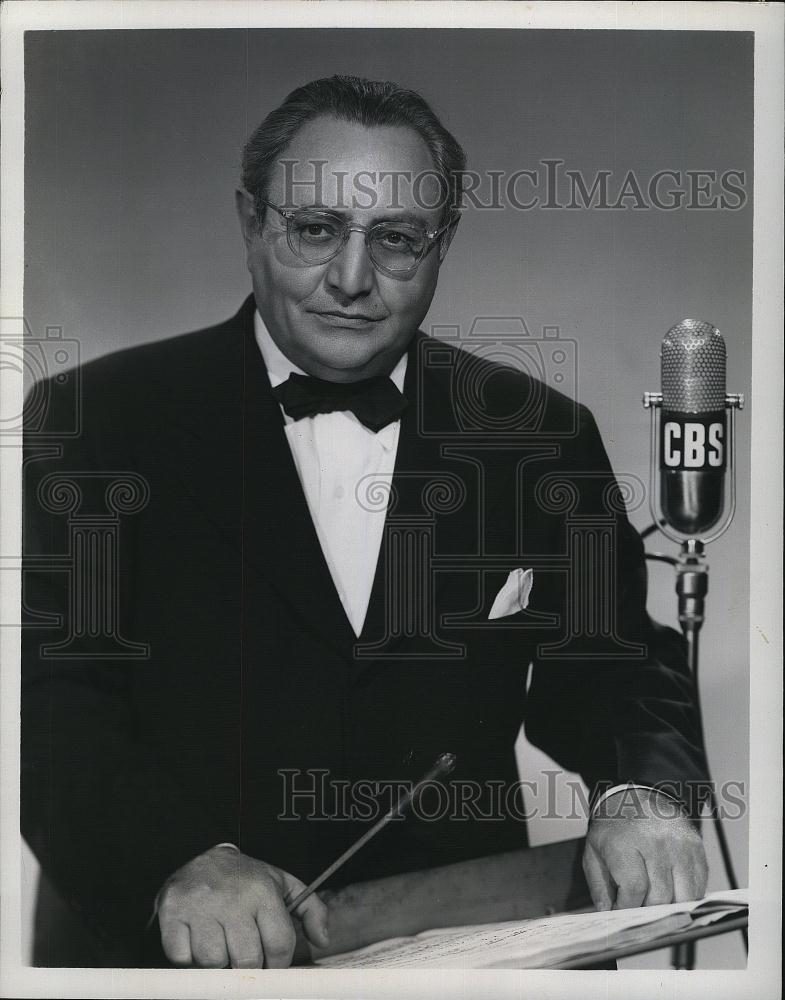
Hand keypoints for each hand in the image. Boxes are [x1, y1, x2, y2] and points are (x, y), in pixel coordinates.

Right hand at [156, 844, 328, 967]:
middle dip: (248, 967)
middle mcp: (232, 898)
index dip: (278, 964)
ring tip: (221, 946)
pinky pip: (182, 958)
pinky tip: (197, 942)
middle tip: (244, 957)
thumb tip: (322, 940)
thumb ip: (311, 909)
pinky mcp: (172, 913)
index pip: (279, 946)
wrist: (200, 854)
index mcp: (262, 891)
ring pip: (213, 963)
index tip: (272, 964)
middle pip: (247, 961)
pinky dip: (189, 959)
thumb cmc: (246, 879)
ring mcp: (200, 906)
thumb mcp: (282, 884)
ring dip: (218, 964)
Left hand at [583, 788, 707, 909]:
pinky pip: (698, 885)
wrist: (635, 795)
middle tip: (639, 908)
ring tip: (655, 902)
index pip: (634, 889)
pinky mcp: (696, 847)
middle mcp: (655, 842)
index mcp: (625, 842)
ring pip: (683, 896)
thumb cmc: (613, 826)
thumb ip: (598, 887)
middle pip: (660, 897)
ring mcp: (679, 845)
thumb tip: (608, 915)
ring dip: (669, 907)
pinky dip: (686, 896)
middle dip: (648, 910)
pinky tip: (672, 891)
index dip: (628, 907)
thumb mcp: (594, 851)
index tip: (623, 911)